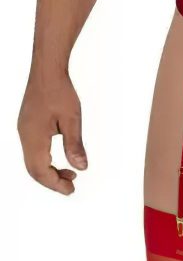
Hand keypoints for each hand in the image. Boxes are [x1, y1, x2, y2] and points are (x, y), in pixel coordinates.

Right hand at [17, 69, 87, 194]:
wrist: (47, 70)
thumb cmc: (59, 90)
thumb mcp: (72, 119)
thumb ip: (75, 145)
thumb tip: (81, 167)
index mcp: (33, 137)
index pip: (40, 171)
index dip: (55, 183)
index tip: (70, 190)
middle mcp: (25, 136)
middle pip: (34, 169)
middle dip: (52, 180)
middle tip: (71, 186)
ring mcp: (24, 131)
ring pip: (32, 161)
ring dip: (49, 170)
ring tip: (70, 173)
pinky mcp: (27, 126)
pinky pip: (33, 150)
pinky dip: (45, 160)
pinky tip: (59, 158)